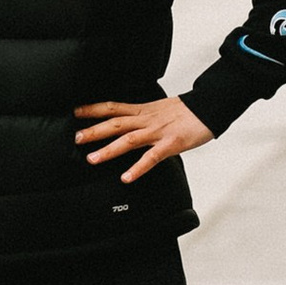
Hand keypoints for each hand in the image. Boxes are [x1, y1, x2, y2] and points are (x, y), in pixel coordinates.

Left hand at [76, 95, 212, 181]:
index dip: (93, 109)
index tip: (76, 112)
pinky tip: (126, 177)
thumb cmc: (186, 111)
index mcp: (143, 110)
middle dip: (94, 130)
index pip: (113, 107)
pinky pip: (151, 157)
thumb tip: (130, 120)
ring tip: (92, 159)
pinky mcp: (170, 144)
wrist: (209, 107)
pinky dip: (137, 168)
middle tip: (76, 138)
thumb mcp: (159, 108)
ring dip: (109, 150)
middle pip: (115, 123)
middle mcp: (147, 119)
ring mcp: (158, 132)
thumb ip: (143, 115)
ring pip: (128, 139)